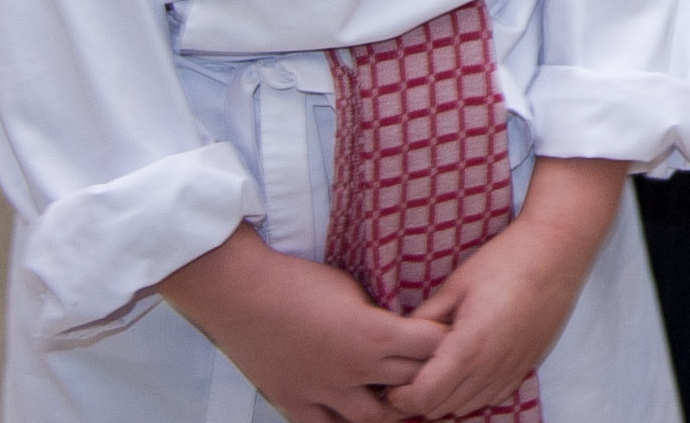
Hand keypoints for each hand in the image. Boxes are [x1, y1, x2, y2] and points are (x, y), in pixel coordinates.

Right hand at [160, 225, 443, 422]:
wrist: (241, 293)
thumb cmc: (298, 281)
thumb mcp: (354, 289)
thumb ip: (380, 317)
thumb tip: (404, 330)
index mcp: (374, 334)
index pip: (433, 347)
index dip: (445, 341)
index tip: (448, 335)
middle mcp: (354, 369)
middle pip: (412, 382)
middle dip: (427, 373)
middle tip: (433, 366)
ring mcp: (322, 391)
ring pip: (375, 419)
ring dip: (392, 408)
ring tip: (398, 396)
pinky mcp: (293, 402)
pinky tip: (353, 413)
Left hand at [393, 158, 623, 416]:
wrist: (558, 250)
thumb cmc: (505, 260)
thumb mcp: (455, 284)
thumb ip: (424, 319)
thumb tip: (398, 341)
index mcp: (469, 346)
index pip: (424, 396)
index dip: (400, 396)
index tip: (390, 382)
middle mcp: (492, 366)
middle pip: (442, 407)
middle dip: (418, 399)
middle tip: (406, 377)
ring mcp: (513, 369)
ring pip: (466, 406)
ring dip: (445, 397)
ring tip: (434, 371)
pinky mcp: (527, 365)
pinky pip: (491, 396)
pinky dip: (471, 393)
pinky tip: (465, 369)